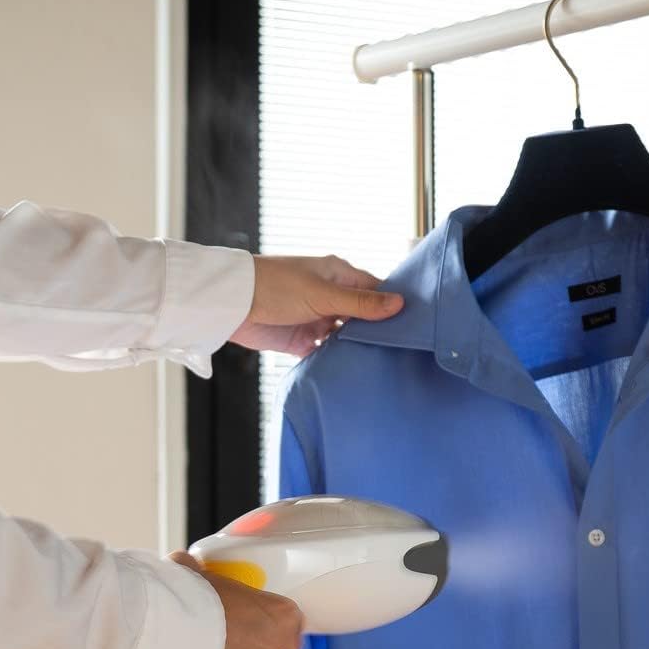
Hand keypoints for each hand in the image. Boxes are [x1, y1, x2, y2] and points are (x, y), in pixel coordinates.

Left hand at [231, 255, 403, 357]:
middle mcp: (331, 297)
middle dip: (378, 331)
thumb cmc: (275, 286)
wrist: (232, 304)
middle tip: (406, 350)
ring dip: (358, 348)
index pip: (375, 290)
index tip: (416, 323)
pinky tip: (353, 372)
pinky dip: (337, 361)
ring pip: (346, 337)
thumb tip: (400, 304)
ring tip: (384, 364)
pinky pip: (326, 353)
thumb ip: (361, 303)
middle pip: (363, 317)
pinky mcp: (302, 341)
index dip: (393, 305)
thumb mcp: (323, 294)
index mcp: (339, 276)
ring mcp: (317, 320)